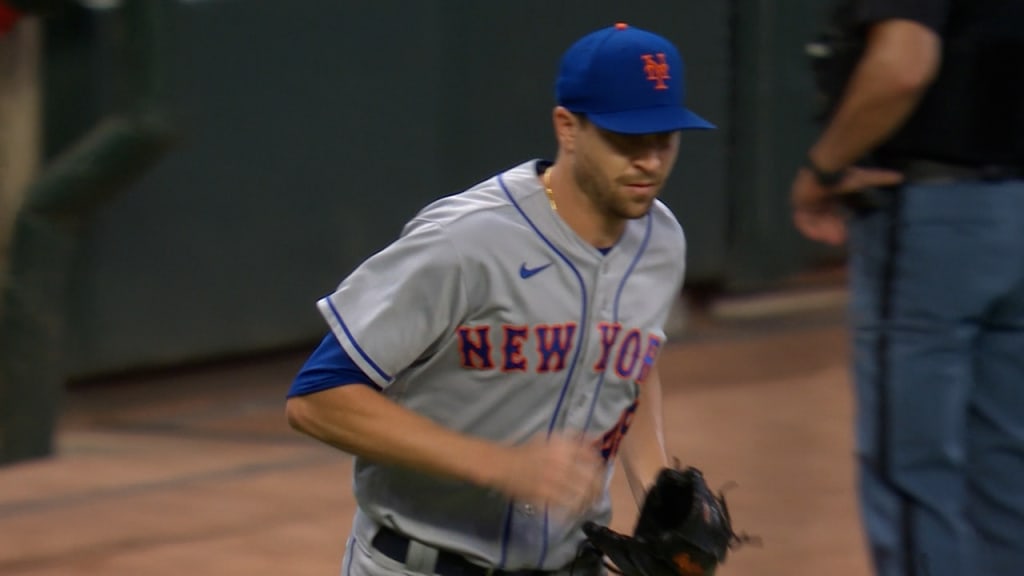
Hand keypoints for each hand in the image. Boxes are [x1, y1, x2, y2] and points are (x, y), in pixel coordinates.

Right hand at [491, 432, 605, 515]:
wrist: (503, 464)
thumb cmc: (527, 450)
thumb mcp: (551, 437)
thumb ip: (574, 437)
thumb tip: (596, 437)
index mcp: (563, 447)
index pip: (591, 458)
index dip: (600, 467)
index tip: (601, 473)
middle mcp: (561, 463)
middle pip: (590, 478)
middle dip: (597, 487)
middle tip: (598, 492)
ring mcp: (553, 480)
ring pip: (580, 493)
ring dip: (588, 499)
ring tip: (589, 503)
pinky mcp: (545, 495)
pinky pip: (565, 504)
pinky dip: (572, 508)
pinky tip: (574, 509)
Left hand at [790, 166, 903, 244]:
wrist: (825, 169)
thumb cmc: (842, 175)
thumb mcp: (864, 179)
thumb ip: (881, 178)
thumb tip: (900, 176)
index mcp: (828, 199)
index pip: (832, 218)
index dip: (837, 228)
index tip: (844, 236)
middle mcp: (816, 203)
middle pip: (822, 223)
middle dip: (831, 232)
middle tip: (839, 239)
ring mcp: (806, 204)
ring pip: (813, 225)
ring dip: (822, 232)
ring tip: (831, 237)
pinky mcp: (797, 205)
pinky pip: (801, 222)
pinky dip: (810, 229)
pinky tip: (819, 233)